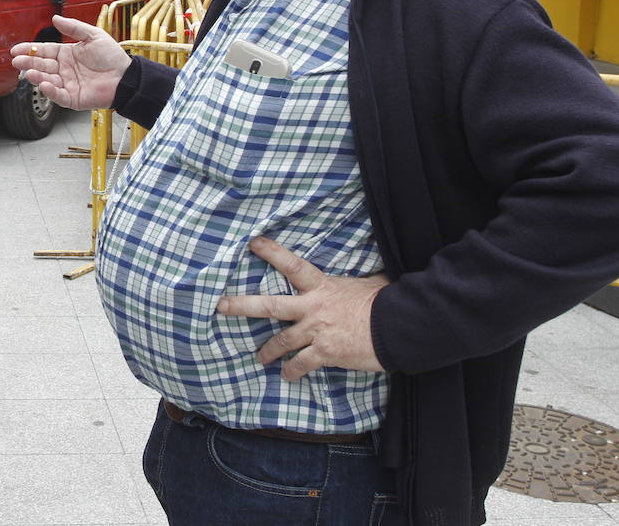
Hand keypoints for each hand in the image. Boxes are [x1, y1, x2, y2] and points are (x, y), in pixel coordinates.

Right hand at [9, 14, 130, 110]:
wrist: (126, 76)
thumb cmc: (112, 57)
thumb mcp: (93, 35)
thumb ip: (74, 27)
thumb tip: (55, 18)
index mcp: (66, 54)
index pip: (44, 51)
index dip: (30, 50)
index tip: (16, 49)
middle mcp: (64, 70)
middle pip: (42, 65)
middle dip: (28, 63)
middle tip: (17, 61)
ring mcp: (67, 84)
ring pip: (47, 80)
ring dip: (36, 76)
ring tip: (28, 72)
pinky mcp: (73, 98)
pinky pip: (58, 95)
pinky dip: (50, 91)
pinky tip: (43, 84)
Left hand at [216, 237, 389, 381]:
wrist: (398, 327)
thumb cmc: (386, 302)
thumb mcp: (372, 283)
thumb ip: (362, 280)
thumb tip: (376, 274)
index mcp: (322, 286)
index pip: (292, 265)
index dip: (272, 252)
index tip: (254, 243)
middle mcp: (312, 307)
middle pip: (269, 305)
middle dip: (242, 305)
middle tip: (221, 306)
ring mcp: (316, 331)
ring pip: (281, 341)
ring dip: (267, 351)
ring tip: (258, 357)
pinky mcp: (324, 353)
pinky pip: (301, 364)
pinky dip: (293, 371)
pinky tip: (288, 376)